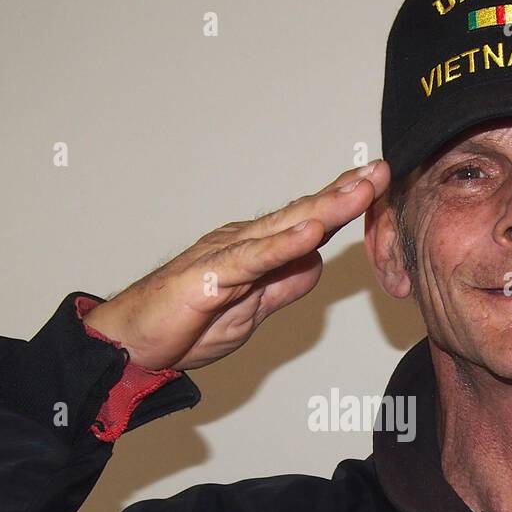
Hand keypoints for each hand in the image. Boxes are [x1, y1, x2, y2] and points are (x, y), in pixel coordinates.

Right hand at [83, 159, 389, 370]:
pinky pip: (252, 260)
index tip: (376, 184)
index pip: (306, 222)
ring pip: (283, 228)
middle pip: (302, 214)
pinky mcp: (209, 278)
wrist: (130, 343)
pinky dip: (283, 246)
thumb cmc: (182, 326)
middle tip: (381, 169)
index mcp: (253, 250)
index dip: (341, 204)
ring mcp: (225, 257)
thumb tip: (315, 263)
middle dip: (344, 192)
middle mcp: (241, 243)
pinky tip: (311, 233)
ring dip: (325, 208)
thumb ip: (283, 286)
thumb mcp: (251, 311)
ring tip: (360, 190)